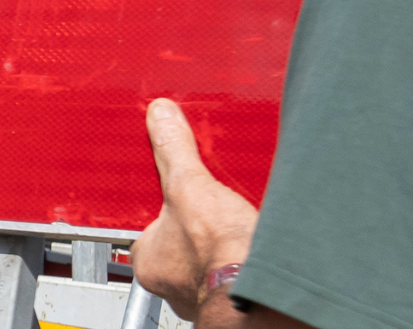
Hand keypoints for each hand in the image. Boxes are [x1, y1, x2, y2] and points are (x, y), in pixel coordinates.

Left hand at [136, 99, 258, 319]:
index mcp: (149, 260)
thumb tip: (160, 119)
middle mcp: (172, 283)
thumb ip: (173, 151)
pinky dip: (242, 253)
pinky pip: (233, 266)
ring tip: (234, 223)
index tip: (180, 196)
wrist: (266, 290)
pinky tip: (252, 240)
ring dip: (221, 240)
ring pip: (207, 255)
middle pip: (179, 240)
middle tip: (213, 211)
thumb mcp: (189, 186)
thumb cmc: (220, 252)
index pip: (147, 226)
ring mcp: (204, 291)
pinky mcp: (235, 293)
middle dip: (197, 224)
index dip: (165, 207)